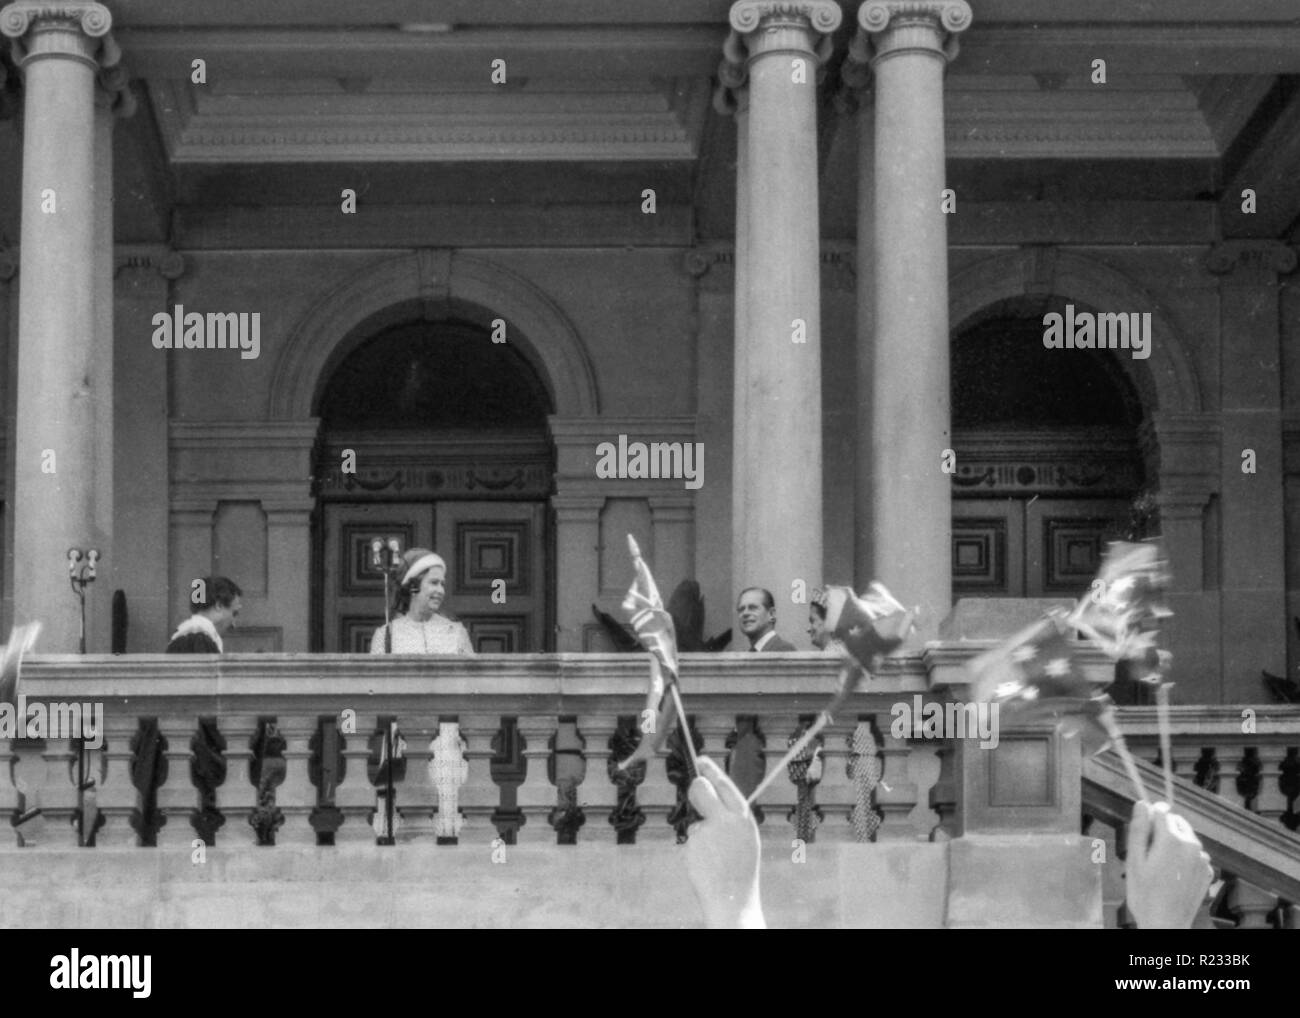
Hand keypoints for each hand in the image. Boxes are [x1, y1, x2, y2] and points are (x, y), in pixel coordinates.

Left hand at [685, 756, 764, 928]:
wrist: (733, 899)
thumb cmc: (740, 866)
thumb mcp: (743, 836)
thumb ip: (727, 815)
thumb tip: (706, 790)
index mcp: (742, 817)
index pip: (724, 784)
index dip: (712, 769)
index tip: (701, 759)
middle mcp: (724, 820)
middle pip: (701, 790)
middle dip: (696, 787)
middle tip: (695, 787)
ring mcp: (706, 832)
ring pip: (696, 822)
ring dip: (701, 835)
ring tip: (715, 857)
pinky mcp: (691, 845)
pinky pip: (691, 841)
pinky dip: (696, 851)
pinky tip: (706, 865)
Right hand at [1125, 800, 1212, 928]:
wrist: (1166, 924)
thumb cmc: (1145, 894)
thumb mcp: (1134, 860)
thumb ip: (1139, 829)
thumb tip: (1142, 804)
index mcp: (1172, 839)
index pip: (1162, 810)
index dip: (1150, 814)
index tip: (1143, 824)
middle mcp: (1192, 845)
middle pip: (1177, 821)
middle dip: (1163, 828)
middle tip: (1148, 850)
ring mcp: (1203, 859)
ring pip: (1187, 837)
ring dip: (1175, 842)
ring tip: (1161, 865)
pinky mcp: (1208, 872)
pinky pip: (1195, 854)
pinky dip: (1185, 857)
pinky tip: (1174, 874)